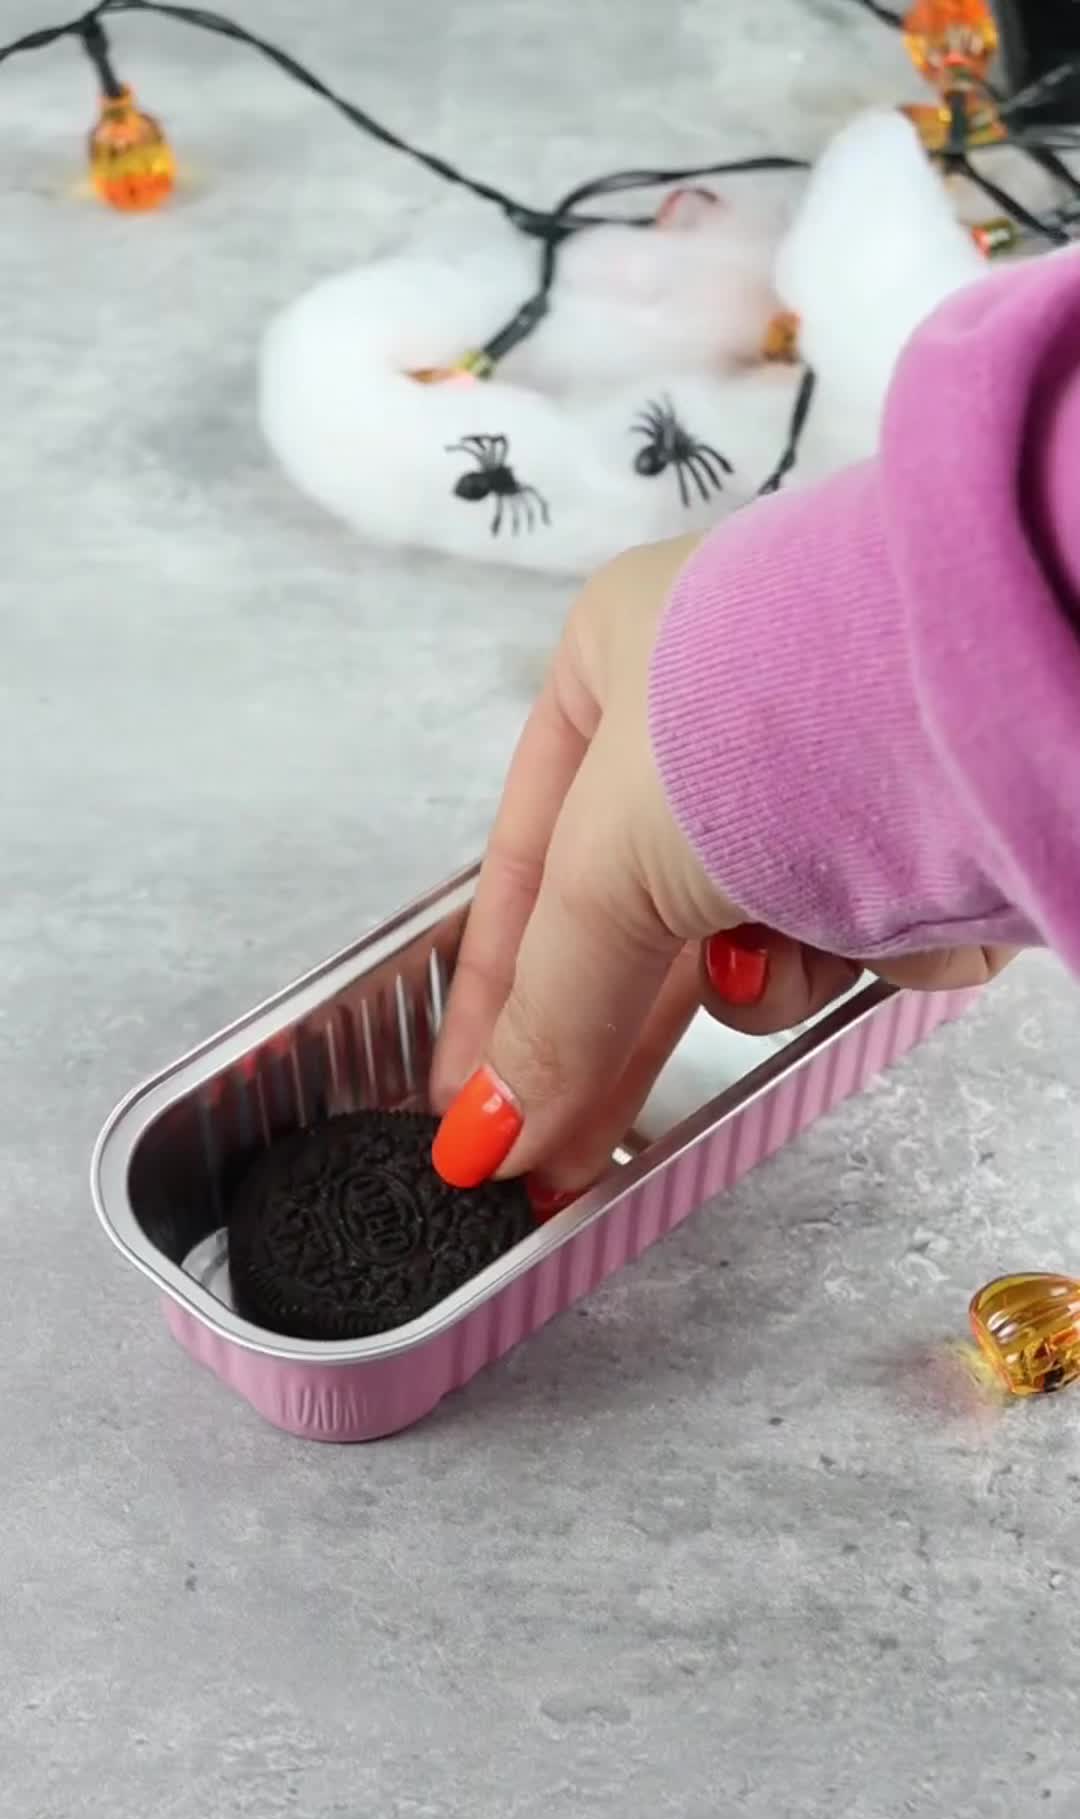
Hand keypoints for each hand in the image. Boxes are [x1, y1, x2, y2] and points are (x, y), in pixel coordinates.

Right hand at [430, 537, 1013, 1193]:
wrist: (983, 694)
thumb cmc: (779, 701)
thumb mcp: (611, 866)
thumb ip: (549, 1005)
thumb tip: (491, 1121)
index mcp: (623, 660)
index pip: (528, 863)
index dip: (496, 997)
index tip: (472, 1103)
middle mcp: (724, 710)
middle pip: (642, 922)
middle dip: (624, 1032)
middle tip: (568, 1156)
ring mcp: (829, 770)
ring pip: (764, 945)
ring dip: (777, 974)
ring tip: (789, 943)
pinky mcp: (930, 829)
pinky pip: (868, 940)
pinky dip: (879, 950)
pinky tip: (892, 914)